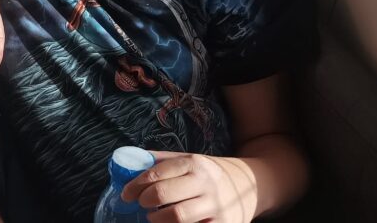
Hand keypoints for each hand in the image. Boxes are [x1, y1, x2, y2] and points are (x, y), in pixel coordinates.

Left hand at [121, 151, 256, 222]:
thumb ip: (161, 161)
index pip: (156, 174)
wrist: (249, 185)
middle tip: (140, 205)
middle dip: (144, 201)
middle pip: (162, 194)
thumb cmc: (209, 174)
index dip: (135, 185)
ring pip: (177, 217)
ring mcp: (215, 205)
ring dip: (158, 219)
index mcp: (193, 163)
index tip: (126, 194)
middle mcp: (205, 183)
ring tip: (154, 217)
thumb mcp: (190, 160)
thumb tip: (128, 162)